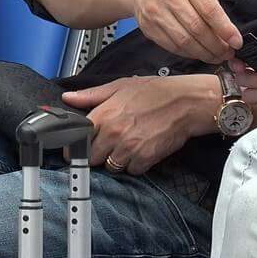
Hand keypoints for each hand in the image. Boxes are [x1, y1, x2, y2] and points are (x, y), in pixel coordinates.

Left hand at [64, 75, 212, 174]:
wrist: (187, 102)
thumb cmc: (157, 92)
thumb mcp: (120, 86)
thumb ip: (92, 95)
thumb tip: (69, 97)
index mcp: (105, 114)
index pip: (79, 139)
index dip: (78, 145)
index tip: (80, 146)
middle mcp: (114, 133)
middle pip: (92, 158)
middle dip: (98, 154)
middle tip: (108, 146)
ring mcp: (129, 148)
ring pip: (111, 166)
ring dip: (117, 160)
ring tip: (128, 146)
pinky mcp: (145, 159)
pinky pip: (132, 171)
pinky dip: (135, 165)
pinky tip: (141, 151)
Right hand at [124, 0, 240, 64]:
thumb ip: (210, 5)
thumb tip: (228, 33)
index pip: (209, 10)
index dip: (225, 29)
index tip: (236, 42)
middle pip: (197, 29)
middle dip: (216, 46)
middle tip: (228, 53)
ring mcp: (157, 14)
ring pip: (185, 42)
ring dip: (204, 54)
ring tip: (216, 57)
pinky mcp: (149, 29)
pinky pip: (173, 47)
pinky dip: (189, 54)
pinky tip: (199, 54)